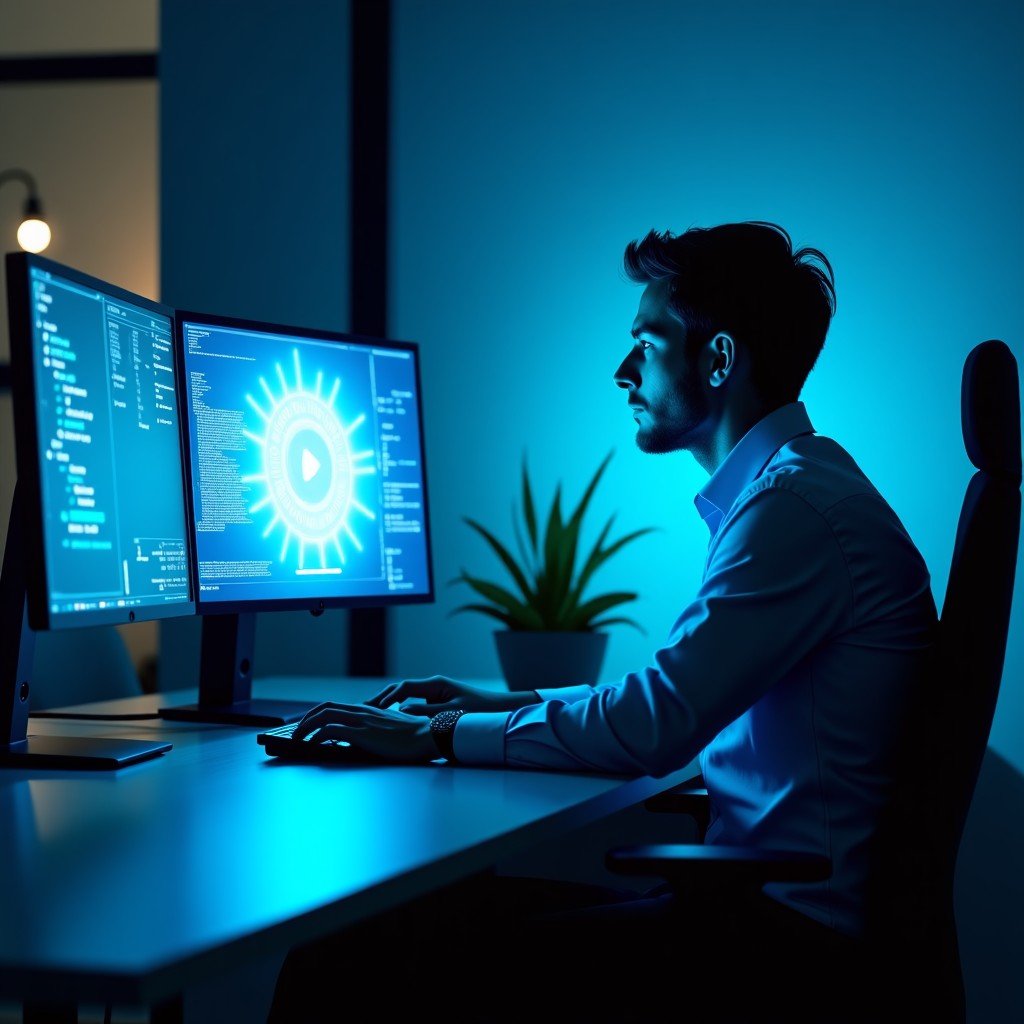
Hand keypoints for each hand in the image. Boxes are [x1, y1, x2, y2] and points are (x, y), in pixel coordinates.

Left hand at [291, 702, 437, 762]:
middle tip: (296, 732)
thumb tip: (359, 741)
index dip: (316, 714)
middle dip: (305, 720)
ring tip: (298, 739)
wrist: (428, 735)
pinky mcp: (364, 733)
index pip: (334, 706)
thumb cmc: (413, 736)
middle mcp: (362, 711)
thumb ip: (373, 730)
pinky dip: (319, 736)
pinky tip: (314, 744)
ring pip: (325, 716)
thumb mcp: (389, 729)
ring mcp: (362, 721)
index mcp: (367, 710)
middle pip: (325, 708)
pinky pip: (333, 731)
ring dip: (306, 727)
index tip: (307, 724)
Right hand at [364, 675, 540, 715]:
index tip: (372, 708)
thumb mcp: (451, 713)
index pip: (403, 688)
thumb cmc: (479, 710)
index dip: (386, 697)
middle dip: (382, 699)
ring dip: (391, 706)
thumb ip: (426, 713)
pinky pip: (415, 706)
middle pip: (401, 690)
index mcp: (435, 685)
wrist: (500, 710)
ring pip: (406, 699)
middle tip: (362, 709)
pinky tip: (392, 724)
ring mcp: (435, 694)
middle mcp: (433, 686)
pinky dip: (402, 712)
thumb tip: (402, 713)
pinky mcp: (439, 704)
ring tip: (371, 717)